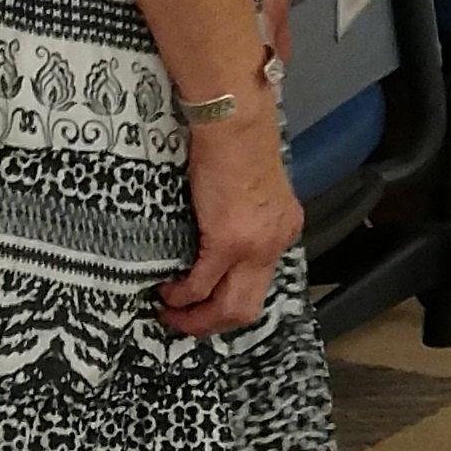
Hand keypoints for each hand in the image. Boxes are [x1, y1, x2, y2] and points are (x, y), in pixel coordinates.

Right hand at [161, 111, 303, 338]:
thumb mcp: (253, 193)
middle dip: (211, 323)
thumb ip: (246, 221)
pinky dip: (183, 294)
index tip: (205, 306)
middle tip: (184, 322)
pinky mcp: (228, 241)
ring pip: (228, 305)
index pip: (260, 283)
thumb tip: (219, 239)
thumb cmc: (237, 148)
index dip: (230, 301)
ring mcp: (254, 247)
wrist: (235, 127)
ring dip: (196, 318)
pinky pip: (202, 283)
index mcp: (282, 231)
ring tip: (172, 313)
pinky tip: (168, 291)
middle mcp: (274, 245)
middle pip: (247, 307)